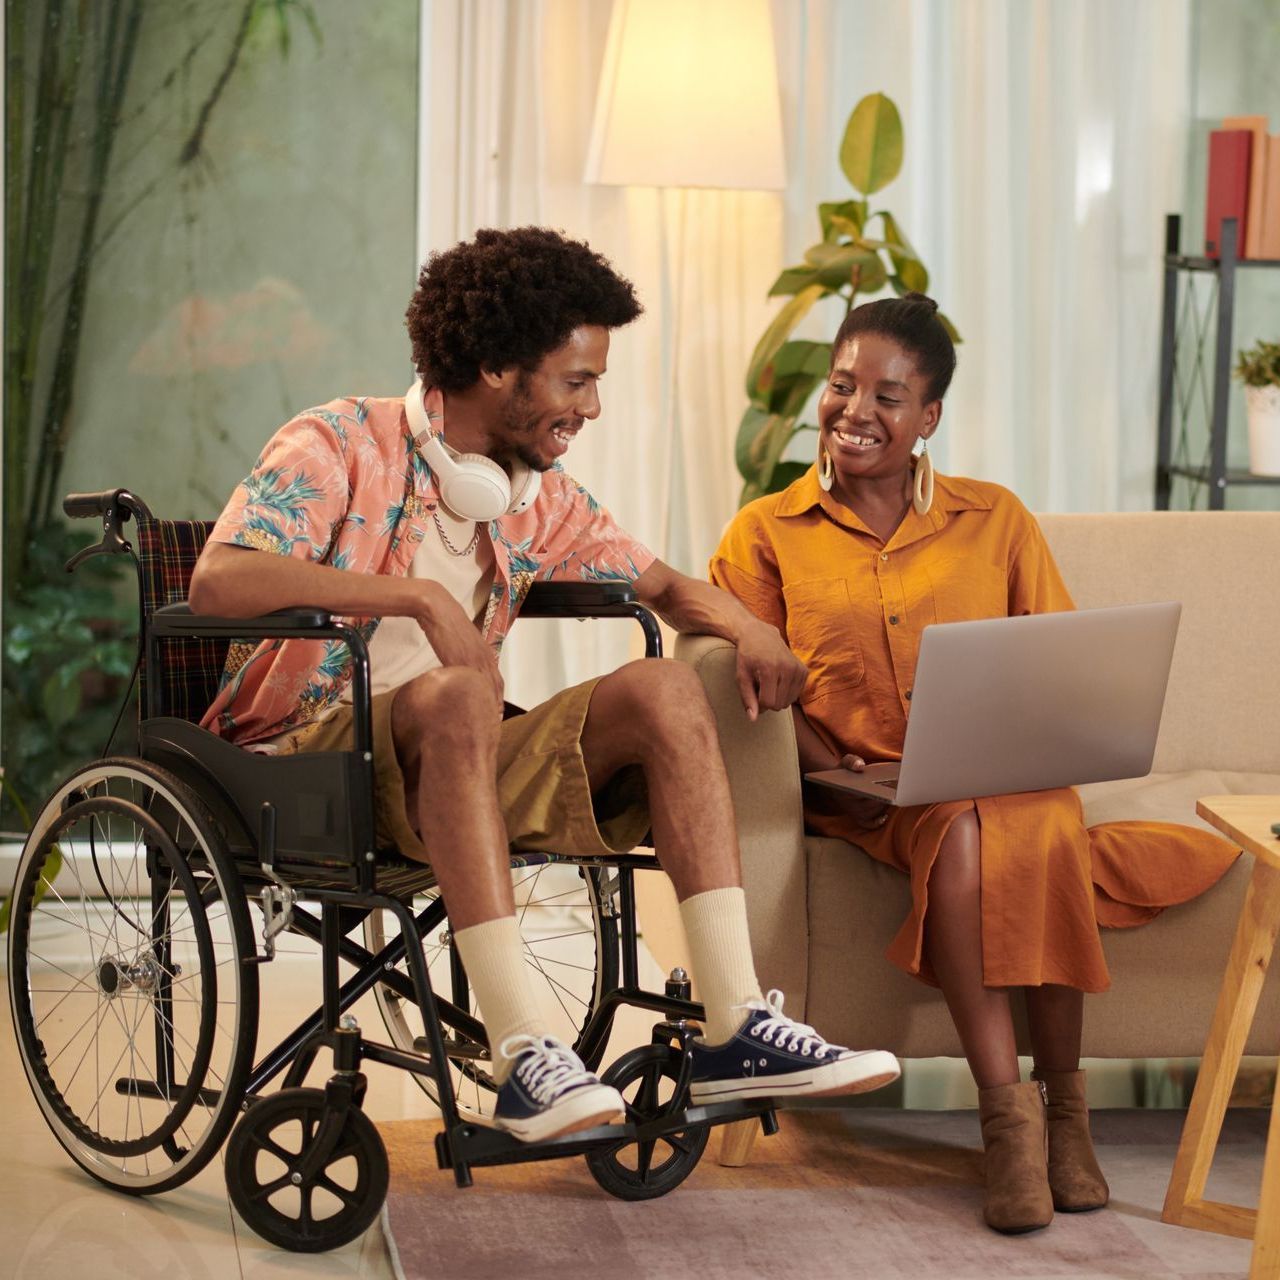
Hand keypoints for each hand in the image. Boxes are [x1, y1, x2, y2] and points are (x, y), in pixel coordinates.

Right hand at [413, 581, 503, 710]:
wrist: (437, 608)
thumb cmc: (446, 622)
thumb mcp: (461, 640)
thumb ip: (465, 655)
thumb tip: (460, 669)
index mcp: (486, 652)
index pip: (497, 679)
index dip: (498, 696)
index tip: (497, 712)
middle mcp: (484, 656)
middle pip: (496, 686)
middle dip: (497, 704)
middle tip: (495, 722)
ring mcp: (474, 657)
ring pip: (487, 686)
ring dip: (489, 703)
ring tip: (487, 720)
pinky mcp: (461, 659)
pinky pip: (471, 681)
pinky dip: (474, 696)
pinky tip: (471, 707)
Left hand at [734, 620, 808, 719]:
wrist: (759, 634)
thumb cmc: (747, 656)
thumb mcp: (741, 676)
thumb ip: (747, 698)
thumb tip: (753, 719)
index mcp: (770, 669)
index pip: (768, 703)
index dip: (758, 704)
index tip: (752, 694)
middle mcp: (787, 668)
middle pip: (779, 704)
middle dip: (767, 701)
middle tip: (759, 687)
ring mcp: (798, 669)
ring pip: (788, 702)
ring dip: (777, 698)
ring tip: (768, 683)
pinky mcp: (804, 670)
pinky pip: (796, 695)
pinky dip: (785, 693)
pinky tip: (778, 680)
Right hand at [809, 753, 891, 831]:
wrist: (839, 783)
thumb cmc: (846, 771)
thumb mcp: (847, 762)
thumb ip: (852, 761)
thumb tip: (860, 765)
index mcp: (844, 790)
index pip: (860, 794)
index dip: (873, 792)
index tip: (883, 789)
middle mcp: (847, 804)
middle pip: (868, 805)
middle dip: (882, 799)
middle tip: (895, 793)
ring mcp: (854, 812)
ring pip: (871, 814)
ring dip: (883, 807)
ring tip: (893, 799)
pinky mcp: (859, 818)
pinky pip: (868, 824)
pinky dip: (877, 822)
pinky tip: (886, 815)